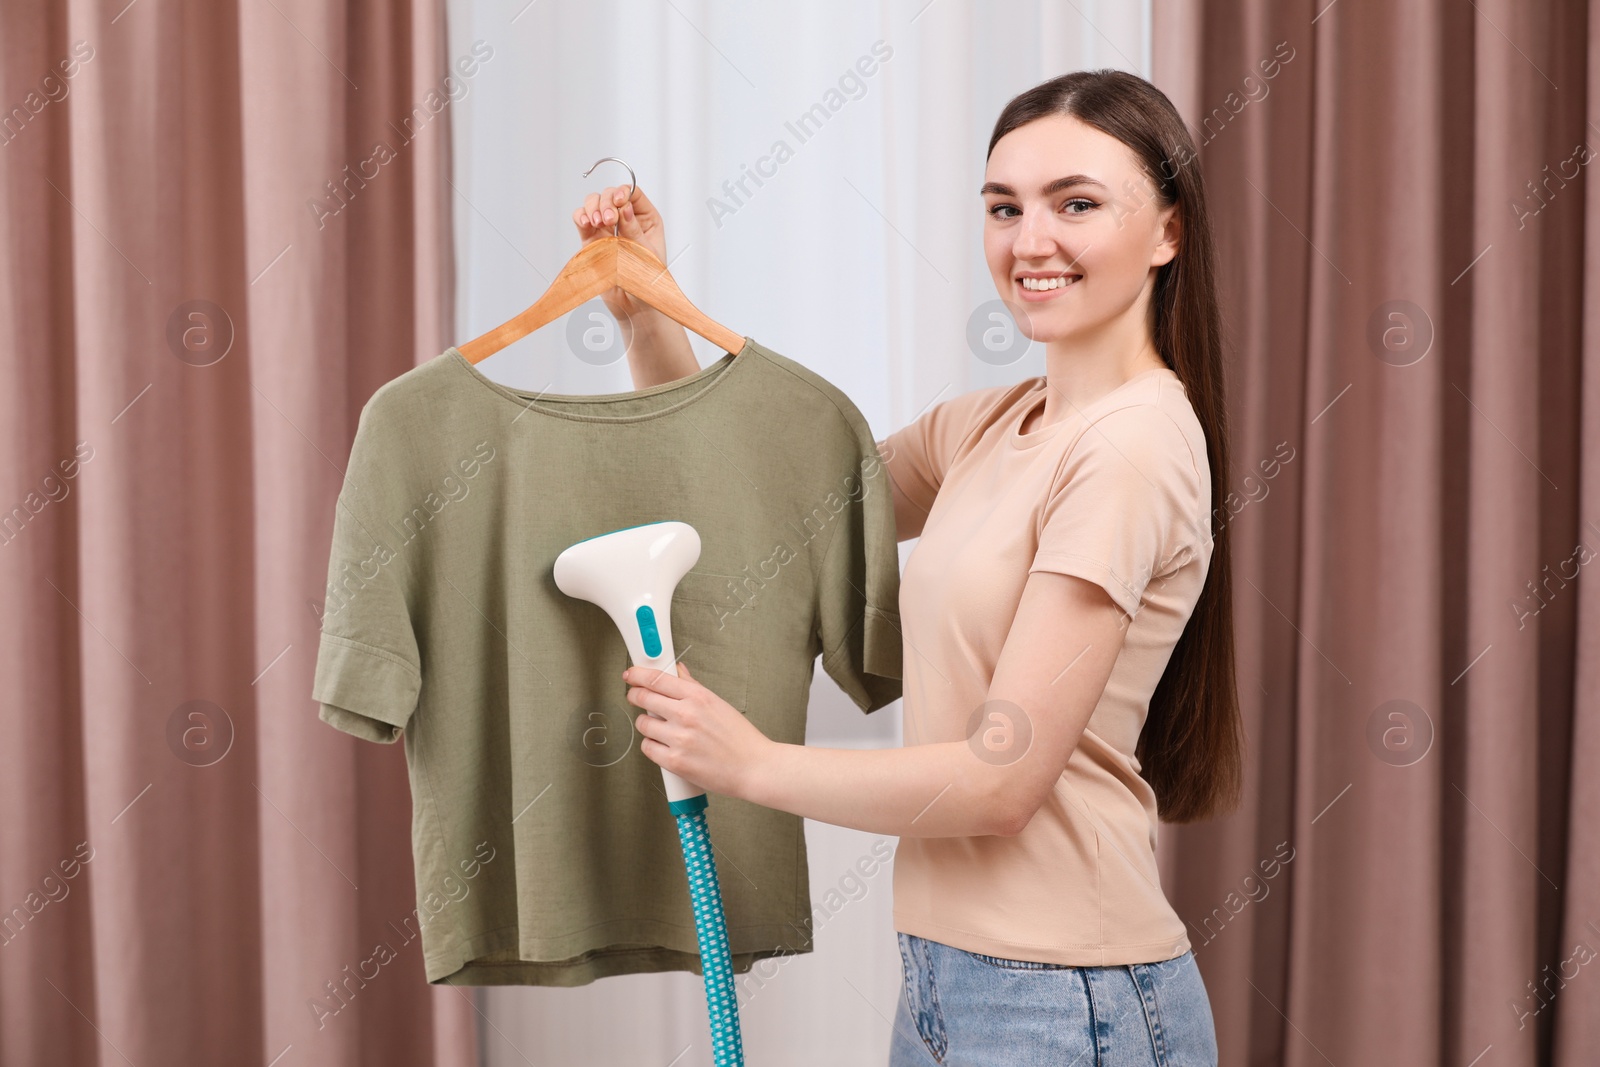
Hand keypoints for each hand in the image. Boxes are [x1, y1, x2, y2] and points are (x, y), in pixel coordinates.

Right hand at [572, 183, 669, 323]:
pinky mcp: (592, 241)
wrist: (636, 307)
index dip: (623, 191)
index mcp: (646, 219)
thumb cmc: (648, 282)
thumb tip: (624, 207)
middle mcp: (625, 220)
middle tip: (609, 219)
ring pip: (594, 204)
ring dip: (593, 207)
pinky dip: (580, 216)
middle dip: (606, 201)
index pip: (632, 193)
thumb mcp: (646, 254)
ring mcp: (607, 230)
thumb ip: (634, 231)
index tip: (619, 201)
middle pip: (610, 195)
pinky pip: (582, 221)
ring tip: (598, 223)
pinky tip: (585, 223)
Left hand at [625, 661, 770, 800]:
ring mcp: (679, 738)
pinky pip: (647, 748)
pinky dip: (652, 746)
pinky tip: (664, 745)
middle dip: (635, 696)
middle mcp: (686, 715)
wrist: (754, 768)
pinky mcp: (674, 761)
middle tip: (635, 697)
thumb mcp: (718, 703)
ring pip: (643, 724)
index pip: (657, 678)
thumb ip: (693, 686)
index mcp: (698, 697)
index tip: (630, 675)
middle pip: (644, 697)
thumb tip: (678, 672)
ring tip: (659, 727)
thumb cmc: (741, 738)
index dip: (637, 675)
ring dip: (646, 723)